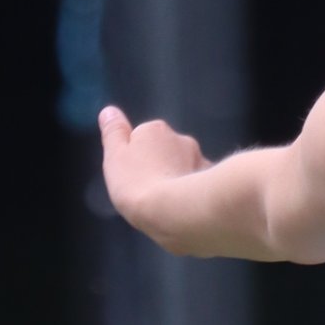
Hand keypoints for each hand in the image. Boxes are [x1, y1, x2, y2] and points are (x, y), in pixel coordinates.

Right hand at [98, 105, 206, 240]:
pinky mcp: (214, 184)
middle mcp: (183, 140)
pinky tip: (187, 210)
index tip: (133, 178)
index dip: (136, 160)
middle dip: (160, 168)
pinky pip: (202, 188)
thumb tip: (109, 111)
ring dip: (179, 181)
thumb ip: (113, 133)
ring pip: (186, 170)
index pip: (142, 139)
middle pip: (167, 153)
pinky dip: (196, 195)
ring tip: (168, 205)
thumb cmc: (138, 184)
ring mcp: (201, 161)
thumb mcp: (115, 157)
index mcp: (155, 130)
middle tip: (149, 192)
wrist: (175, 213)